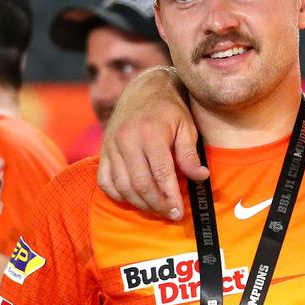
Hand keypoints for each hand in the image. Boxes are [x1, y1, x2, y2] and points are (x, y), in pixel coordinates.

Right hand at [96, 66, 205, 219]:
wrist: (144, 90)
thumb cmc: (171, 110)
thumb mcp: (187, 126)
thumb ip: (189, 154)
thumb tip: (200, 177)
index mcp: (150, 132)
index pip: (161, 173)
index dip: (170, 195)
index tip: (179, 211)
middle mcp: (127, 139)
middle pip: (140, 183)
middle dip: (156, 204)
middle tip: (170, 214)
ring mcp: (111, 146)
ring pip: (122, 185)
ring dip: (140, 203)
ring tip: (157, 209)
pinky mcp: (103, 151)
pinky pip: (105, 181)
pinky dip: (118, 195)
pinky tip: (134, 199)